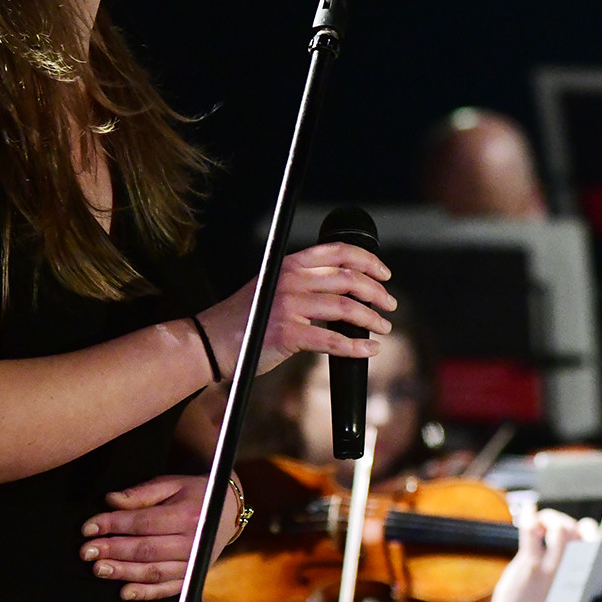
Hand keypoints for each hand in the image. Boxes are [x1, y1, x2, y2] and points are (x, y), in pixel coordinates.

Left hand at [80, 474, 239, 599]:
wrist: (229, 510)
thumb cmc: (197, 493)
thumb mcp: (173, 484)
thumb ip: (142, 494)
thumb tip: (111, 501)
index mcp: (188, 515)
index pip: (143, 522)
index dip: (114, 525)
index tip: (89, 527)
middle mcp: (193, 542)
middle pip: (146, 549)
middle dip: (113, 550)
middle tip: (87, 551)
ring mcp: (194, 563)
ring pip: (154, 572)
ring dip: (124, 572)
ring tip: (99, 569)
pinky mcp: (193, 577)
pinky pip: (168, 590)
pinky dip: (146, 593)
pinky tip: (125, 592)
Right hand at [196, 242, 394, 376]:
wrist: (212, 341)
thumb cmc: (246, 319)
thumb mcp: (272, 287)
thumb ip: (303, 283)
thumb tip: (345, 290)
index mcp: (290, 265)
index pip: (338, 252)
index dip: (368, 260)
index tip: (384, 275)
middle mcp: (291, 280)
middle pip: (348, 279)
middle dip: (377, 292)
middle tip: (390, 305)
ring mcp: (289, 306)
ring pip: (346, 309)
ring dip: (372, 319)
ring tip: (384, 328)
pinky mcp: (287, 334)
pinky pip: (332, 340)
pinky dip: (356, 347)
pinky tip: (369, 350)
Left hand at [488, 504, 599, 601]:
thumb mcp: (559, 595)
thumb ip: (563, 572)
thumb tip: (563, 545)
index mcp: (578, 580)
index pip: (594, 546)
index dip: (590, 530)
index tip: (579, 527)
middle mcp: (570, 573)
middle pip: (578, 532)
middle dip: (565, 521)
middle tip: (551, 525)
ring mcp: (551, 569)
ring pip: (560, 528)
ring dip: (549, 517)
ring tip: (539, 521)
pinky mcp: (530, 566)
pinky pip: (531, 531)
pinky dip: (529, 515)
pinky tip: (527, 509)